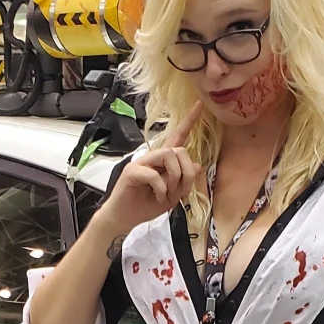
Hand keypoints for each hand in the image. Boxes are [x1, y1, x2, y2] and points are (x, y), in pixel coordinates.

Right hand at [97, 103, 202, 236]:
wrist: (123, 219)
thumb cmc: (145, 205)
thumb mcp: (172, 196)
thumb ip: (184, 181)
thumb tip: (197, 165)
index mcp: (163, 162)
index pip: (178, 136)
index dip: (189, 121)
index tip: (200, 104)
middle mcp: (152, 158)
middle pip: (178, 150)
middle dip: (185, 172)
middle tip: (180, 190)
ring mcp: (141, 163)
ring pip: (167, 156)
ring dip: (174, 177)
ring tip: (167, 193)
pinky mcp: (132, 172)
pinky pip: (154, 174)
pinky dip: (161, 189)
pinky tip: (158, 197)